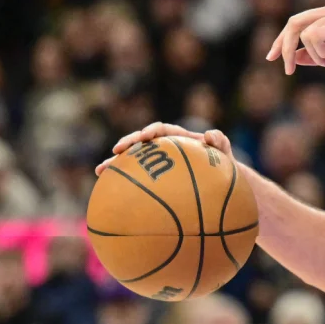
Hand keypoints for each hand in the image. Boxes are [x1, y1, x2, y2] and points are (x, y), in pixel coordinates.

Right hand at [96, 122, 232, 175]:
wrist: (220, 179)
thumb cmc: (222, 163)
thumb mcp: (224, 151)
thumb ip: (220, 141)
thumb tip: (211, 134)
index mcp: (179, 137)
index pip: (162, 130)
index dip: (151, 131)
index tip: (145, 137)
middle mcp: (164, 147)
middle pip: (141, 142)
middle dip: (128, 144)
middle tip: (116, 150)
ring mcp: (157, 161)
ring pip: (133, 160)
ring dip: (116, 164)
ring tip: (100, 171)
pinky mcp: (153, 175)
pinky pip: (137, 178)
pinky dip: (124, 183)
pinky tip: (109, 193)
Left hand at [266, 2, 324, 74]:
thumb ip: (319, 54)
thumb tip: (294, 58)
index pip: (297, 22)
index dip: (282, 40)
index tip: (272, 58)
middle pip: (294, 23)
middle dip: (284, 47)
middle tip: (288, 70)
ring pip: (306, 35)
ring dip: (316, 56)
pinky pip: (316, 38)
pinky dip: (322, 54)